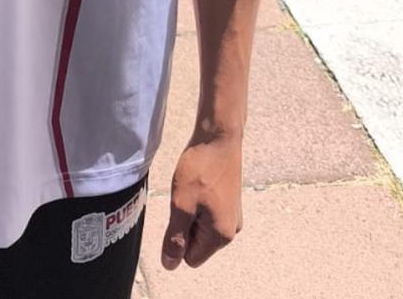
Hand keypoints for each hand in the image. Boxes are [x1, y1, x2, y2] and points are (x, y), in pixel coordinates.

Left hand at [161, 133, 242, 269]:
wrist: (219, 137)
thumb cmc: (200, 169)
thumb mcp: (181, 205)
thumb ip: (175, 238)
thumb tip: (170, 266)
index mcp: (221, 236)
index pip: (190, 258)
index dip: (178, 238)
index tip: (180, 211)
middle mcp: (231, 230)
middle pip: (197, 243)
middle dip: (185, 225)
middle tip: (184, 198)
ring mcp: (232, 215)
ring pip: (201, 227)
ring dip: (190, 212)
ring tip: (192, 189)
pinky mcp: (230, 202)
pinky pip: (207, 214)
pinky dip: (198, 203)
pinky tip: (198, 183)